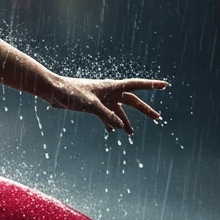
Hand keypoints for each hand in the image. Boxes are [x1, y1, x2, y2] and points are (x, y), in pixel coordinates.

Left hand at [45, 76, 168, 134]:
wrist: (53, 90)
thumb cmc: (71, 93)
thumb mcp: (91, 105)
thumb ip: (107, 115)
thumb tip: (121, 127)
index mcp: (111, 87)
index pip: (137, 85)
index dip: (152, 85)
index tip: (166, 85)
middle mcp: (109, 92)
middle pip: (132, 101)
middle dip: (145, 110)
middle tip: (158, 118)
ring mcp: (101, 98)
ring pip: (118, 111)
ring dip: (125, 122)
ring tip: (131, 134)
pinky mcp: (92, 105)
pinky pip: (105, 115)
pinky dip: (109, 123)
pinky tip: (112, 132)